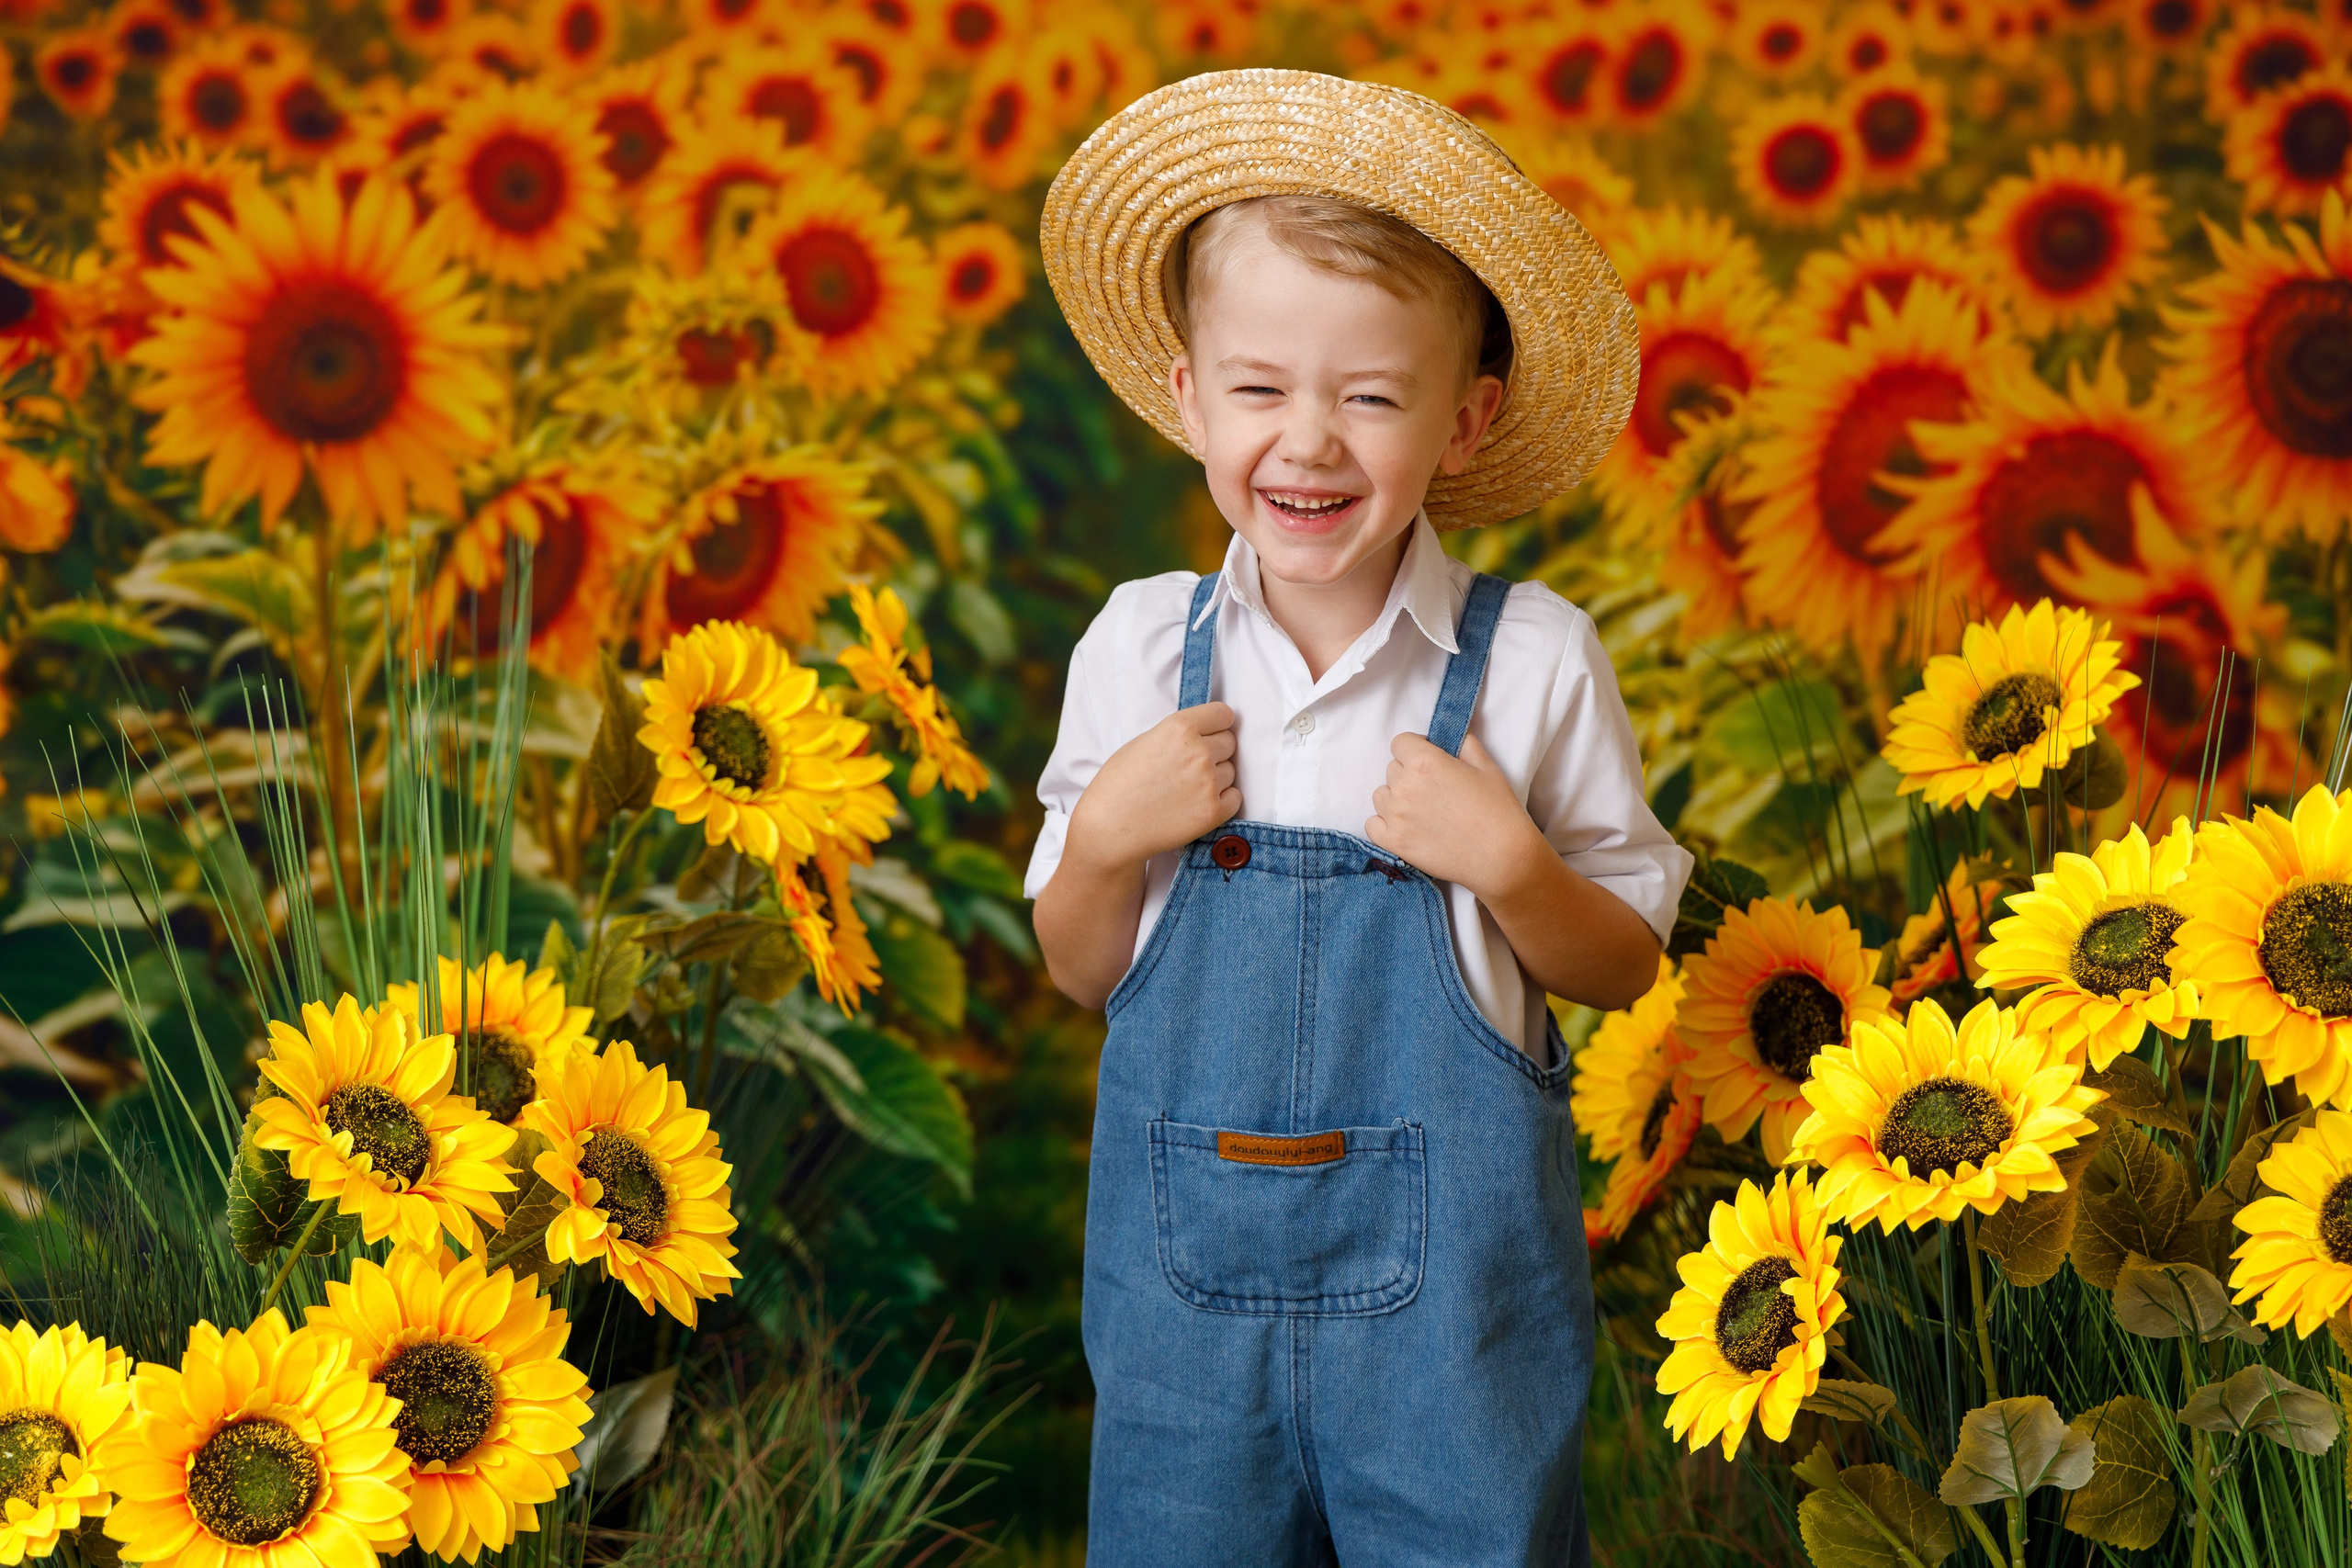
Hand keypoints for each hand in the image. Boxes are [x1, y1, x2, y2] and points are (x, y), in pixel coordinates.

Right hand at [1065, 703, 1240, 872]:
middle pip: (1229, 742)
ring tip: (1186, 789)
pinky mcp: (1213, 812)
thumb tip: (1202, 734)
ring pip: (1231, 771)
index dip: (1217, 724)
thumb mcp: (1143, 742)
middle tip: (1190, 766)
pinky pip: (1235, 797)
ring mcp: (1209, 783)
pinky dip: (1222, 801)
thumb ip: (1178, 734)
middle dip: (1215, 751)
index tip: (1211, 733)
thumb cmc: (1118, 784)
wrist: (1110, 828)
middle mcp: (1198, 752)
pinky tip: (1197, 803)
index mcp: (1179, 728)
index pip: (1223, 714)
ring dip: (1216, 778)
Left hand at [1366, 733, 1547, 900]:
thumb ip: (1462, 743)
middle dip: (1409, 773)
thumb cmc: (1497, 810)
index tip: (1430, 759)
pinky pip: (1372, 824)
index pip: (1401, 742)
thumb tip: (1450, 736)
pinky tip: (1406, 826)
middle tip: (1434, 789)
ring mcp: (1395, 816)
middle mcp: (1404, 786)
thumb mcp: (1485, 765)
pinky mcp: (1394, 842)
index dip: (1416, 748)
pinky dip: (1385, 823)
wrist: (1501, 857)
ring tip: (1422, 810)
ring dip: (1396, 798)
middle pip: (1392, 769)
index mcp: (1424, 761)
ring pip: (1381, 795)